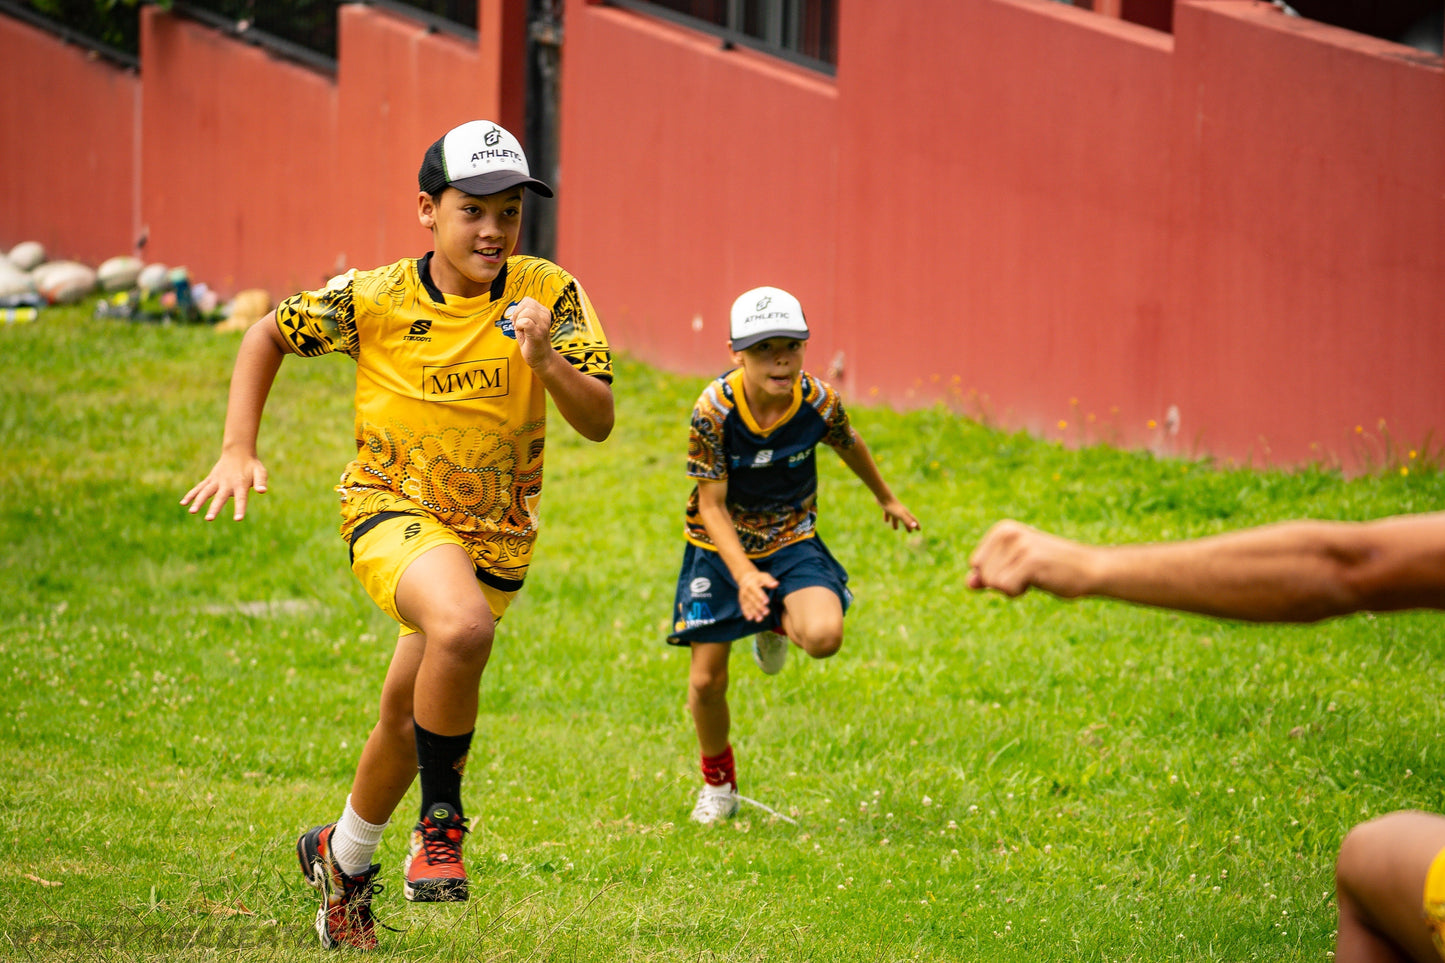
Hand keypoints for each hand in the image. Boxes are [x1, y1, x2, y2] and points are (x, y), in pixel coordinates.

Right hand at [181, 450, 268, 520]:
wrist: (238, 452)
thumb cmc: (252, 466)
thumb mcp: (260, 472)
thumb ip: (261, 482)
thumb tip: (262, 491)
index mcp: (240, 484)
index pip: (241, 498)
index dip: (240, 508)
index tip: (238, 519)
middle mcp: (227, 483)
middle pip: (220, 497)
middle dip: (214, 508)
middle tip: (209, 519)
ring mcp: (216, 481)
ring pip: (206, 492)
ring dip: (198, 501)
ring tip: (192, 511)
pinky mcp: (210, 479)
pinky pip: (199, 488)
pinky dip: (191, 494)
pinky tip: (183, 504)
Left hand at [507, 296, 553, 368]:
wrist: (541, 358)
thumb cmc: (533, 342)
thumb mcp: (529, 323)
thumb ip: (523, 314)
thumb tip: (514, 308)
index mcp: (544, 312)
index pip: (528, 300)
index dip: (519, 308)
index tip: (517, 319)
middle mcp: (545, 317)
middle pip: (526, 304)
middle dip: (517, 313)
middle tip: (517, 324)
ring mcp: (543, 325)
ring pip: (526, 312)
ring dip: (518, 320)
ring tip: (520, 329)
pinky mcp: (538, 333)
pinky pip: (525, 322)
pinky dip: (519, 326)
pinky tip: (521, 332)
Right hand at [736, 568, 778, 621]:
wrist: (745, 578)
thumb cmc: (758, 578)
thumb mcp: (764, 576)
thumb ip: (769, 581)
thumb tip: (776, 584)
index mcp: (751, 584)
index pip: (756, 591)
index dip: (761, 596)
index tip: (767, 602)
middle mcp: (746, 591)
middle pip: (752, 600)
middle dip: (759, 607)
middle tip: (767, 612)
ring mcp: (743, 597)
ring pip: (748, 605)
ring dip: (753, 612)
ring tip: (760, 619)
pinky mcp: (741, 601)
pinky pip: (743, 607)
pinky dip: (746, 613)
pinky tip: (750, 619)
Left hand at [881, 498, 919, 531]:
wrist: (884, 496)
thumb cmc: (893, 507)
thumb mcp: (900, 515)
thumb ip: (907, 520)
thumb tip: (914, 526)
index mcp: (905, 513)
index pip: (913, 519)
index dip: (916, 524)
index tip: (919, 530)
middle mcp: (900, 511)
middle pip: (905, 519)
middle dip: (908, 525)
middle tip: (910, 532)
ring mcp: (893, 509)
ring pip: (896, 517)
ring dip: (896, 523)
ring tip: (895, 529)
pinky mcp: (887, 507)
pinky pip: (888, 514)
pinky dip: (888, 517)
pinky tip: (886, 521)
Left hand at [966, 519, 1093, 597]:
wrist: (1090, 569)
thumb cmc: (1052, 569)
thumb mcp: (1015, 569)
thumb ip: (990, 575)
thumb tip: (968, 583)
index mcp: (1002, 530)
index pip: (975, 564)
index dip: (996, 575)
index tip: (1020, 567)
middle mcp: (1007, 533)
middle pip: (982, 574)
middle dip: (1003, 582)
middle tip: (1031, 573)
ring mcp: (1018, 546)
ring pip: (992, 582)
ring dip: (1013, 587)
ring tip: (1036, 575)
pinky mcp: (1029, 561)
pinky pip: (1005, 588)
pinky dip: (1019, 592)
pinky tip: (1039, 579)